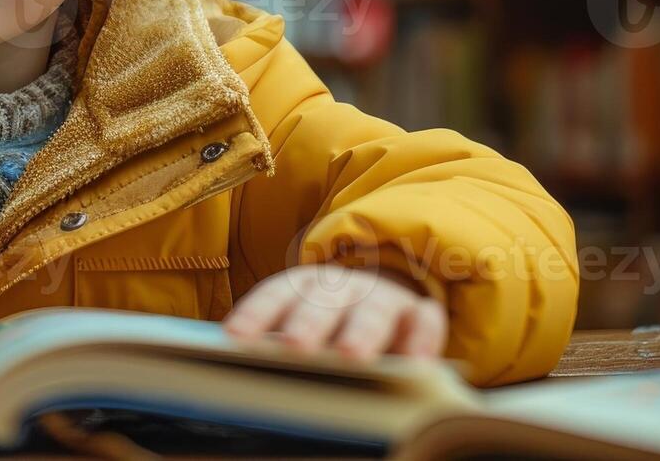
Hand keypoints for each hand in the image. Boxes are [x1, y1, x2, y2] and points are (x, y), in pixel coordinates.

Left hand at [221, 263, 445, 361]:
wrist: (383, 302)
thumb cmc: (328, 325)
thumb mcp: (301, 327)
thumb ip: (277, 343)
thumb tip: (240, 372)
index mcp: (304, 287)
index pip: (276, 295)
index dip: (255, 314)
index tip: (234, 337)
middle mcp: (342, 287)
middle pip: (323, 302)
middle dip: (308, 322)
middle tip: (295, 347)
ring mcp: (382, 297)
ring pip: (372, 309)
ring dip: (361, 331)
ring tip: (351, 356)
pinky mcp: (418, 313)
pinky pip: (424, 320)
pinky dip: (422, 338)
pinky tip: (417, 362)